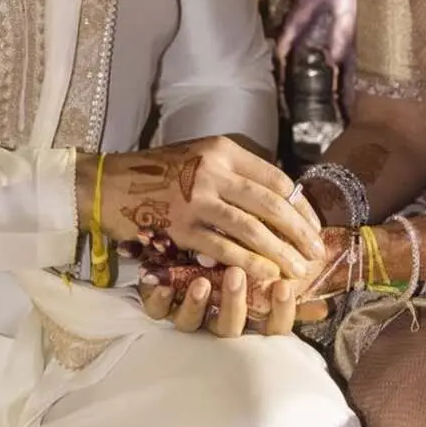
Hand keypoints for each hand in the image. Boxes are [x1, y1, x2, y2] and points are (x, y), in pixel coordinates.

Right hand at [79, 137, 324, 282]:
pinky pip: (224, 248)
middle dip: (299, 232)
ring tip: (299, 270)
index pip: (277, 178)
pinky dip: (249, 264)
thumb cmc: (158, 173)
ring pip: (252, 228)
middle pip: (271, 204)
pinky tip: (267, 276)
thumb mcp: (200, 157)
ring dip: (280, 252)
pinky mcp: (181, 227)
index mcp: (223, 150)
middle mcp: (213, 170)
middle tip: (316, 254)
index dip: (301, 205)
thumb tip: (280, 201)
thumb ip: (236, 173)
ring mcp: (197, 199)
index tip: (314, 226)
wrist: (108, 184)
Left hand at [137, 234, 349, 336]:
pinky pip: (155, 311)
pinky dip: (157, 298)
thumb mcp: (265, 271)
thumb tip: (327, 304)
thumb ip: (292, 281)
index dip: (279, 313)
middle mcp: (217, 321)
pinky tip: (158, 281)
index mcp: (248, 318)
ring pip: (192, 324)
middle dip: (235, 304)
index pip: (271, 328)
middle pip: (229, 328)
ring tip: (201, 282)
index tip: (285, 286)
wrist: (174, 258)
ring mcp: (186, 315)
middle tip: (237, 274)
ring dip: (197, 305)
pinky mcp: (160, 306)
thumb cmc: (233, 269)